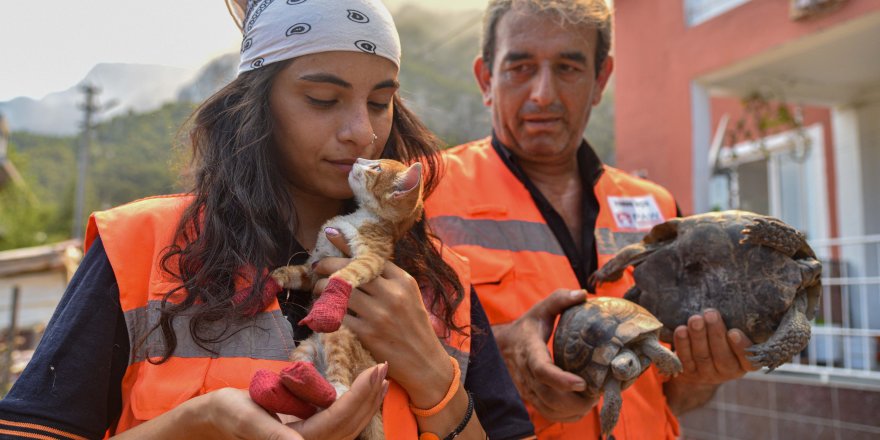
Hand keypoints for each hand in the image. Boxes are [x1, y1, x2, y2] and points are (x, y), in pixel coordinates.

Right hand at [115, 364, 387, 439]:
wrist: (214, 422)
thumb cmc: (227, 414)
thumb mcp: (246, 418)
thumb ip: (271, 433)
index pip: (338, 420)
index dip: (360, 396)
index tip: (374, 370)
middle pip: (350, 426)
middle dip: (369, 397)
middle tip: (384, 367)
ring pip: (348, 428)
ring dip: (366, 402)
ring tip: (381, 377)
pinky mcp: (307, 437)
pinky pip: (339, 426)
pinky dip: (354, 408)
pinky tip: (363, 391)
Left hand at [314, 229, 452, 407]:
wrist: (424, 362)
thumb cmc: (414, 327)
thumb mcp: (410, 297)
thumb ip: (388, 279)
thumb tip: (359, 260)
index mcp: (404, 281)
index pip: (372, 256)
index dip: (348, 246)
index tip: (331, 235)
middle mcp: (392, 294)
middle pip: (353, 269)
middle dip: (329, 264)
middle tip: (317, 266)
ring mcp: (379, 313)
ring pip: (341, 290)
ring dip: (323, 287)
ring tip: (318, 288)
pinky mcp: (367, 333)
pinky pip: (339, 314)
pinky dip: (327, 309)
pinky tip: (322, 307)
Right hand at [494, 289, 597, 422]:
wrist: (503, 345)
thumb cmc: (528, 326)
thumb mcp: (541, 309)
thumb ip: (559, 300)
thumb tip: (582, 294)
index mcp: (529, 351)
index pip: (541, 370)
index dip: (561, 380)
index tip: (581, 382)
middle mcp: (526, 374)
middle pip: (548, 396)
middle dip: (575, 401)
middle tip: (596, 395)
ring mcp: (527, 389)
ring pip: (549, 409)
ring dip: (572, 410)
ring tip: (592, 400)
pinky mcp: (530, 397)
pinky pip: (548, 413)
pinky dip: (566, 416)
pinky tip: (581, 408)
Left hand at [671, 309, 759, 384]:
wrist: (700, 361)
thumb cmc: (724, 339)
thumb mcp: (734, 333)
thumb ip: (737, 323)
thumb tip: (739, 296)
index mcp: (745, 363)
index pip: (749, 359)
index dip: (741, 347)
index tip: (734, 332)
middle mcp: (728, 370)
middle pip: (723, 357)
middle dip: (715, 334)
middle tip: (710, 314)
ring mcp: (708, 374)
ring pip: (702, 357)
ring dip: (698, 336)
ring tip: (695, 319)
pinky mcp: (689, 372)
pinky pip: (685, 359)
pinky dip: (682, 344)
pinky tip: (681, 330)